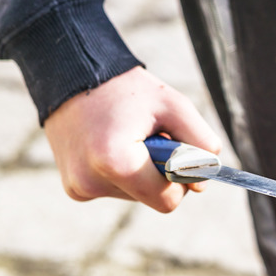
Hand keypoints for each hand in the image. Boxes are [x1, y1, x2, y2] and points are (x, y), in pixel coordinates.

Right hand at [43, 66, 221, 212]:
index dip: (180, 180)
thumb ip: (201, 145)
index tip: (175, 152)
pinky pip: (114, 190)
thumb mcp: (176, 107)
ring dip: (139, 171)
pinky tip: (111, 144)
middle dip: (159, 173)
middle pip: (150, 199)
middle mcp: (91, 182)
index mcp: (116, 163)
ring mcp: (78, 187)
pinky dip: (122, 172)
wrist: (73, 75)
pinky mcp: (73, 188)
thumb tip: (201, 185)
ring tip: (126, 136)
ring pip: (134, 195)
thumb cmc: (128, 89)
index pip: (167, 200)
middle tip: (148, 137)